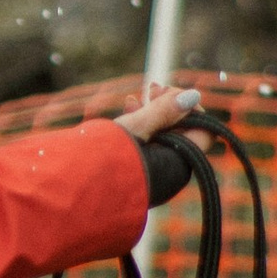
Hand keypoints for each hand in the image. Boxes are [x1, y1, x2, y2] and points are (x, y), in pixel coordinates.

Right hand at [116, 84, 208, 208]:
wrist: (74, 189)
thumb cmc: (104, 159)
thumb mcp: (135, 128)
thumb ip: (164, 110)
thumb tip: (194, 94)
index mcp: (178, 163)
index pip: (202, 129)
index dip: (189, 107)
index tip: (167, 93)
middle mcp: (171, 172)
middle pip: (181, 131)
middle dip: (167, 107)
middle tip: (150, 88)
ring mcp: (154, 174)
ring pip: (162, 137)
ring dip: (152, 114)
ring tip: (134, 97)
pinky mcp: (138, 174)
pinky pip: (148, 146)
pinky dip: (141, 128)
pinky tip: (127, 108)